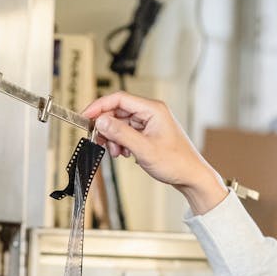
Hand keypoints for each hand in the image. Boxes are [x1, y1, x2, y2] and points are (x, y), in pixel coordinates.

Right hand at [82, 91, 227, 213]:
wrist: (190, 176)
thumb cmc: (176, 162)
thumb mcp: (144, 149)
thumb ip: (121, 133)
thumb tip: (101, 121)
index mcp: (153, 109)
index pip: (119, 99)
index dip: (99, 106)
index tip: (86, 117)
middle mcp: (151, 112)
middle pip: (118, 111)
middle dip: (106, 127)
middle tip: (98, 140)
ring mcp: (150, 123)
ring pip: (121, 124)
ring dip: (114, 138)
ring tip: (117, 152)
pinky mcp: (148, 134)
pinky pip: (128, 133)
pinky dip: (122, 143)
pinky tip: (125, 154)